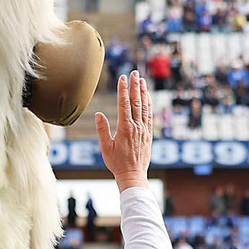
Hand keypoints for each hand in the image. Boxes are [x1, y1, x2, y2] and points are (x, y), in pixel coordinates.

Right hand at [95, 71, 152, 190]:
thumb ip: (102, 130)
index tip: (123, 78)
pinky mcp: (148, 134)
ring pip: (145, 107)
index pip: (124, 104)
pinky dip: (149, 104)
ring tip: (142, 80)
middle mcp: (136, 127)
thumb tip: (98, 114)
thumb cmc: (117, 163)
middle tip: (134, 73)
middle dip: (135, 86)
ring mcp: (144, 130)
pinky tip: (148, 97)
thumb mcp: (105, 147)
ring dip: (143, 92)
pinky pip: (149, 116)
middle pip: (136, 102)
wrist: (133, 175)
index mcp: (125, 128)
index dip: (123, 90)